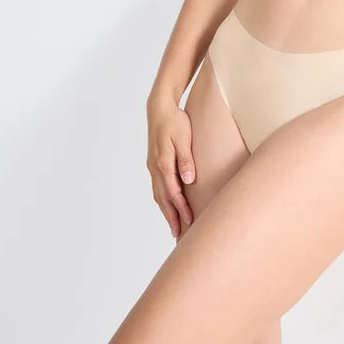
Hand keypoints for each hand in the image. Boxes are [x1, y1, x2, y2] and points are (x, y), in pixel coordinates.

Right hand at [145, 96, 195, 237]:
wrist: (159, 109)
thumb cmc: (175, 122)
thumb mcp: (183, 138)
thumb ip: (186, 159)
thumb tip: (189, 181)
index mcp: (163, 163)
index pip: (173, 192)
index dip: (181, 208)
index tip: (190, 221)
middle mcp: (156, 168)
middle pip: (163, 198)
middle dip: (171, 217)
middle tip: (178, 235)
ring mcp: (153, 166)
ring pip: (159, 194)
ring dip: (166, 211)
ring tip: (174, 226)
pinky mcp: (154, 163)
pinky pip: (158, 187)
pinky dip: (163, 199)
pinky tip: (168, 204)